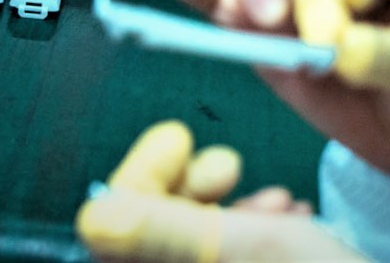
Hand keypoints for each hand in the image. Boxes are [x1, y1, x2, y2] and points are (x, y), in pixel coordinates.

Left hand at [75, 121, 363, 261]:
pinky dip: (253, 226)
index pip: (115, 228)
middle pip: (154, 229)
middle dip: (191, 186)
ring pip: (194, 237)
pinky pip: (228, 252)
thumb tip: (98, 215)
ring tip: (270, 195)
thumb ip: (166, 231)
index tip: (177, 137)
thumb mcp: (250, 247)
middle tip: (226, 164)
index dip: (141, 175)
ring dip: (228, 204)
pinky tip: (290, 214)